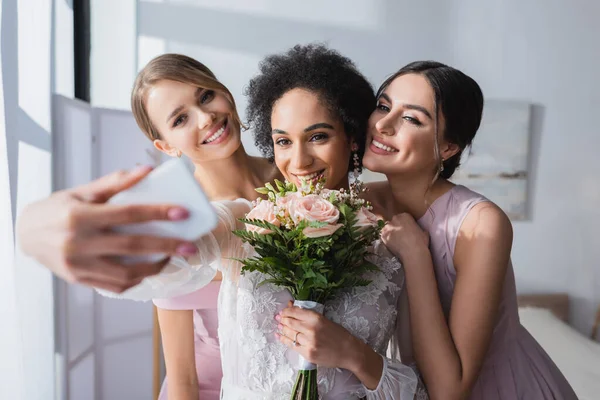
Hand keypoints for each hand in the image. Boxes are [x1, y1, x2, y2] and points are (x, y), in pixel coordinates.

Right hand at [16, 166, 198, 292]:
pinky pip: (114, 286)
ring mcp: (77, 266)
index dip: (158, 213)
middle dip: (166, 247)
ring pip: (126, 274)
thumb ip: (115, 183)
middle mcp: (78, 244)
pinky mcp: (78, 280)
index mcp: (80, 216)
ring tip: (172, 258)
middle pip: (132, 247)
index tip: (184, 213)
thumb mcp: (81, 191)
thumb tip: (148, 170)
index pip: (128, 214)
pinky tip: (150, 269)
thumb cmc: (57, 208)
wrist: (24, 233)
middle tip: (191, 246)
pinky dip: (136, 280)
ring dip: (155, 268)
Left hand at [275, 300, 359, 369]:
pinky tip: (279, 336)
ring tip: (279, 326)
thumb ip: (308, 315)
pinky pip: (292, 345)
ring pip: (289, 333)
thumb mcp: (325, 320)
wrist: (349, 352)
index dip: (286, 311)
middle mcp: (311, 329)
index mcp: (316, 318)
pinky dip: (284, 340)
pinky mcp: (308, 353)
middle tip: (278, 318)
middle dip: (282, 319)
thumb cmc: (338, 334)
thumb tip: (292, 306)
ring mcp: (309, 342)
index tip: (283, 311)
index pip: (295, 312)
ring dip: (282, 329)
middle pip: (290, 322)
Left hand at [381, 213, 429, 262]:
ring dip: (390, 232)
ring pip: (387, 228)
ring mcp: (388, 227)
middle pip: (393, 222)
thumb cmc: (420, 242)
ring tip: (395, 240)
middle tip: (400, 235)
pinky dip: (386, 239)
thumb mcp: (424, 232)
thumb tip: (422, 231)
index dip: (404, 224)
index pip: (402, 217)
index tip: (406, 229)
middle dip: (396, 227)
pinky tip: (391, 244)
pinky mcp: (383, 236)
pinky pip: (383, 236)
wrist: (413, 252)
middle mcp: (395, 219)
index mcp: (405, 215)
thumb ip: (419, 229)